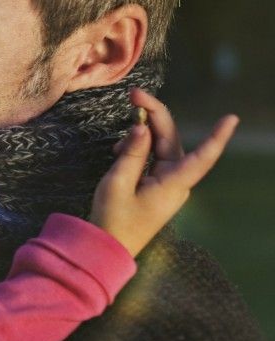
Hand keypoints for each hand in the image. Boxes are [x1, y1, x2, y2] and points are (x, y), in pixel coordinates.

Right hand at [90, 89, 237, 256]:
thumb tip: (142, 127)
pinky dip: (136, 149)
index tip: (231, 118)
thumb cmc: (113, 219)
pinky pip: (152, 157)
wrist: (108, 246)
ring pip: (160, 146)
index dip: (217, 137)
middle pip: (171, 140)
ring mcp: (167, 182)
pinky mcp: (157, 184)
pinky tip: (119, 153)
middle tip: (134, 95)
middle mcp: (175, 181)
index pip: (201, 158)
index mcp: (172, 184)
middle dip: (155, 115)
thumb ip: (131, 153)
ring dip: (140, 136)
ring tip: (115, 148)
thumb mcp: (116, 183)